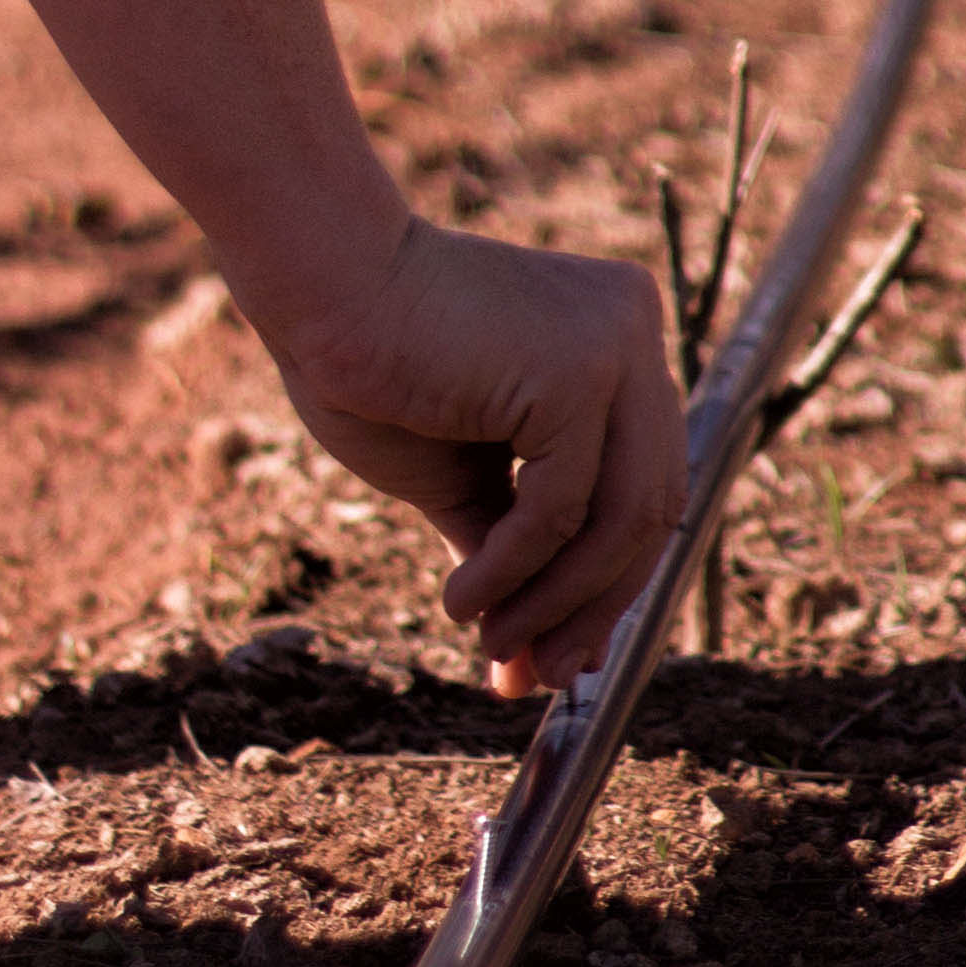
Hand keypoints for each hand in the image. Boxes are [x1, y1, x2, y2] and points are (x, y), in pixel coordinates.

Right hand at [272, 218, 686, 694]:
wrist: (316, 290)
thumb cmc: (372, 369)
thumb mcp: (463, 475)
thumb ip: (512, 544)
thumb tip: (534, 657)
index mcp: (616, 340)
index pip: (643, 481)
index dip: (607, 581)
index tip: (559, 655)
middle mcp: (633, 331)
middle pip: (649, 505)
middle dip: (592, 605)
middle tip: (534, 676)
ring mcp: (615, 346)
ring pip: (618, 518)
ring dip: (552, 601)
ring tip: (489, 644)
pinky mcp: (577, 373)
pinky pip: (559, 509)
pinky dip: (513, 570)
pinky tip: (461, 600)